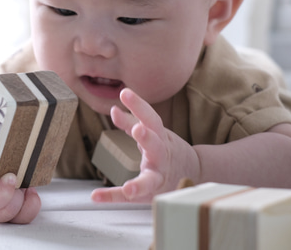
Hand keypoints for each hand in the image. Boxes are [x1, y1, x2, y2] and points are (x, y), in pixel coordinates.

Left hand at [91, 88, 199, 202]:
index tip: (125, 93)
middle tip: (138, 129)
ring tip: (129, 188)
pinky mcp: (150, 194)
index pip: (151, 119)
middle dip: (147, 138)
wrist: (194, 173)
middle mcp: (161, 157)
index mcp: (161, 138)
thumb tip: (113, 108)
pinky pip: (131, 198)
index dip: (139, 105)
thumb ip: (131, 122)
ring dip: (139, 184)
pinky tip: (96, 196)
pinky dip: (112, 197)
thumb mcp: (154, 132)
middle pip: (156, 147)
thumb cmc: (166, 149)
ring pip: (151, 181)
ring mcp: (158, 178)